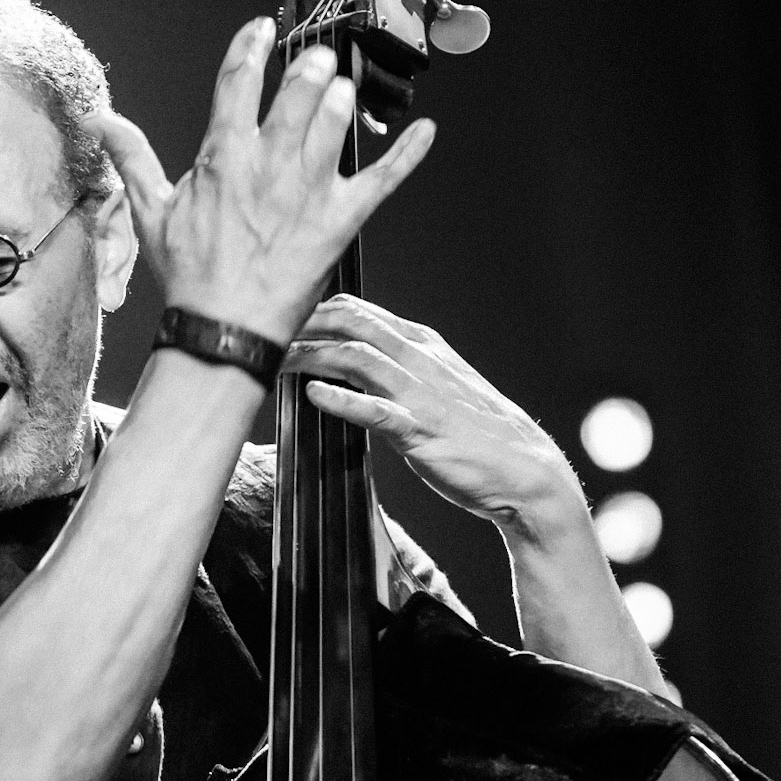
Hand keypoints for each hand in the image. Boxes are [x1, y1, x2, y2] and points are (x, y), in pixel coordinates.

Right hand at [86, 19, 435, 345]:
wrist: (224, 331)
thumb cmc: (191, 277)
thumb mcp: (152, 213)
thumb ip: (133, 158)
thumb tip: (102, 120)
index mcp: (224, 158)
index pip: (238, 83)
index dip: (251, 48)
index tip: (261, 30)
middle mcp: (270, 165)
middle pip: (298, 92)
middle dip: (310, 67)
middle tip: (316, 59)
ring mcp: (310, 191)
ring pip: (336, 123)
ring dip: (342, 99)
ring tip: (342, 90)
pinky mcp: (341, 219)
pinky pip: (383, 178)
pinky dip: (408, 154)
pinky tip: (427, 131)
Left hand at [285, 295, 583, 534]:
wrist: (524, 471)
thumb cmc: (475, 433)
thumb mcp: (436, 386)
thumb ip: (396, 370)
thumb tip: (348, 364)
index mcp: (422, 344)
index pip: (357, 309)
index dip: (311, 310)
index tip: (273, 322)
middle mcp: (419, 359)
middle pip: (349, 322)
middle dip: (300, 323)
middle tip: (255, 333)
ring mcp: (420, 393)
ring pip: (356, 358)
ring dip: (308, 356)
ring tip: (270, 362)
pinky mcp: (421, 430)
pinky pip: (376, 410)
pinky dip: (342, 400)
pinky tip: (313, 397)